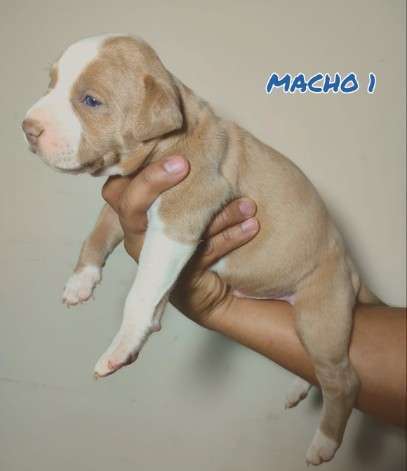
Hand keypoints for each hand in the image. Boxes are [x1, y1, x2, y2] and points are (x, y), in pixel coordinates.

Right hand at [101, 155, 258, 326]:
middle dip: (153, 182)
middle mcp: (138, 236)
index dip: (137, 169)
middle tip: (184, 163)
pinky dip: (232, 236)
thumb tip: (206, 128)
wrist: (209, 285)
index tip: (172, 154)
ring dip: (217, 214)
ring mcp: (155, 259)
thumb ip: (186, 179)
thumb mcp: (188, 204)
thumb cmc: (197, 232)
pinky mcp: (180, 278)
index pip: (116, 188)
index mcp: (135, 214)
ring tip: (247, 204)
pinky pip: (206, 252)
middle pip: (129, 206)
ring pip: (179, 231)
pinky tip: (251, 225)